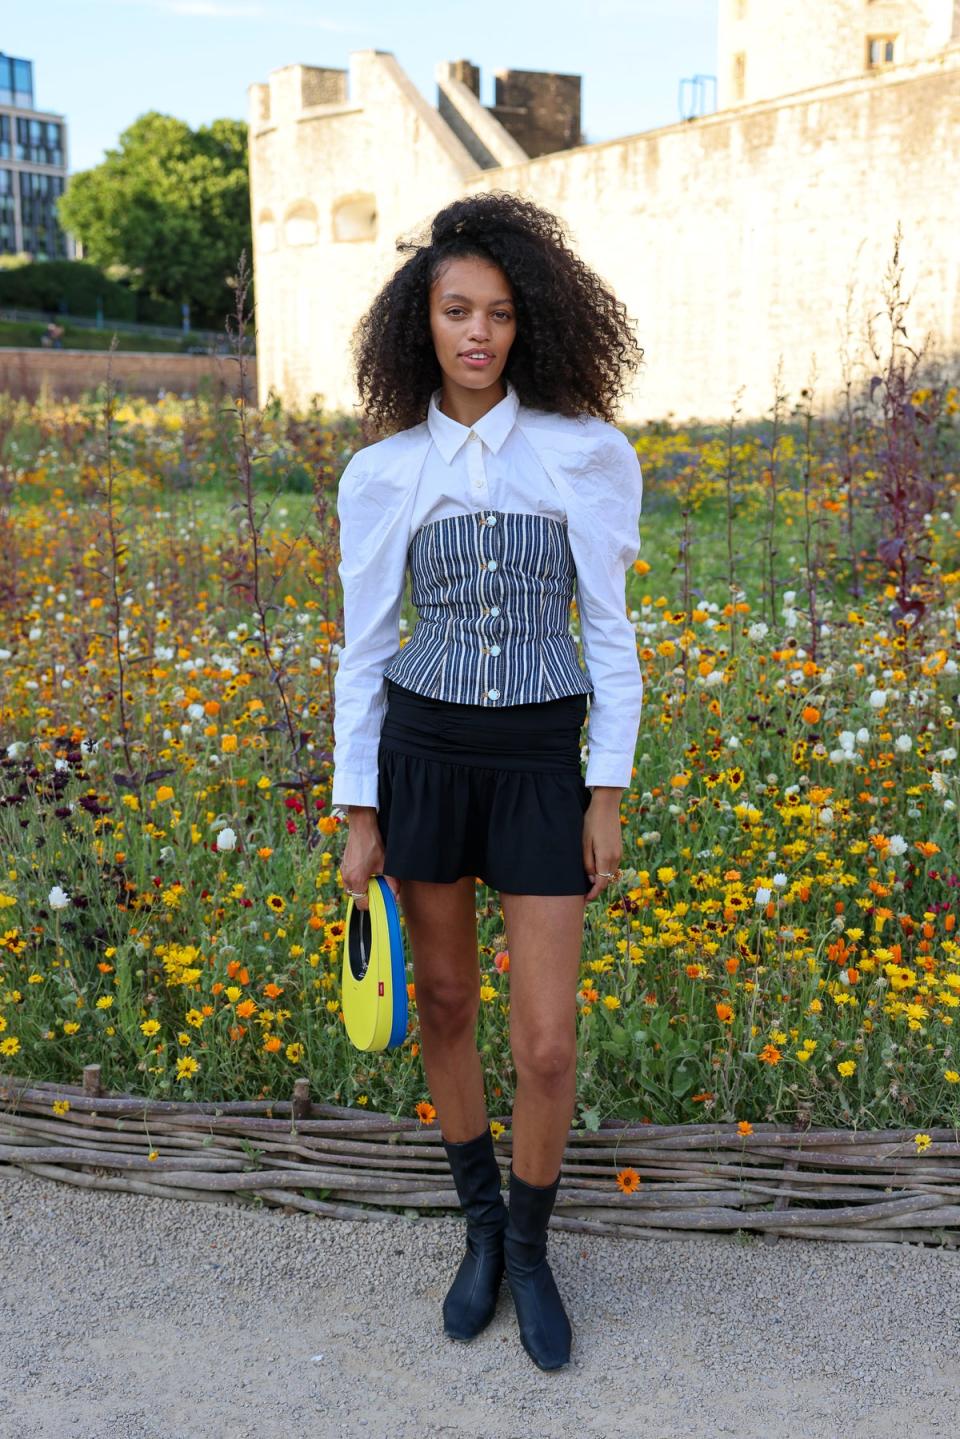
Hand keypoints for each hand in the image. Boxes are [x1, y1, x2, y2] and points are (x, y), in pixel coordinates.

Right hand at [340, 812, 401, 911]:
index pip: (361, 903)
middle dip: (366, 896)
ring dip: (361, 888)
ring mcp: (343, 871)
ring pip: (351, 888)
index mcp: (356, 880)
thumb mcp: (385, 865)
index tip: (380, 899)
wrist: (362, 827)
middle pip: (355, 897)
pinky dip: (356, 880)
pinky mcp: (343, 865)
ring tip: (372, 879)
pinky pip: (348, 879)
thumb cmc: (373, 844)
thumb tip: (396, 896)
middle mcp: (347, 878)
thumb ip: (392, 883)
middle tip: (377, 889)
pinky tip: (366, 871)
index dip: (371, 904)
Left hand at [582, 787, 622, 902]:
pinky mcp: (619, 848)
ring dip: (601, 879)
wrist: (606, 806)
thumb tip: (590, 879)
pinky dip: (605, 870)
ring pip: (610, 873)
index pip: (601, 884)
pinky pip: (612, 865)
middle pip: (607, 880)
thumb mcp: (584, 843)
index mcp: (606, 858)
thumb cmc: (591, 822)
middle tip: (583, 893)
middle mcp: (615, 858)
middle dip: (596, 888)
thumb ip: (587, 863)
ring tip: (587, 881)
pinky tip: (595, 867)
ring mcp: (619, 853)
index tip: (585, 900)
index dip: (593, 894)